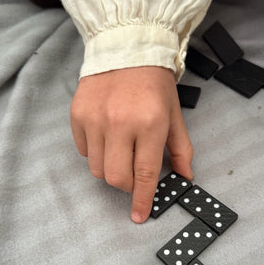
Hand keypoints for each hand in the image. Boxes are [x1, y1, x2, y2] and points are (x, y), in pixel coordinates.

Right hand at [70, 66, 193, 222]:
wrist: (127, 48)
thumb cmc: (155, 85)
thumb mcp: (175, 116)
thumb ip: (181, 149)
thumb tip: (185, 178)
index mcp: (150, 124)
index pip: (145, 174)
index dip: (142, 199)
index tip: (139, 216)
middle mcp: (120, 123)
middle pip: (116, 177)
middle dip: (126, 185)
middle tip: (133, 175)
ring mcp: (95, 119)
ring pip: (97, 168)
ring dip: (110, 168)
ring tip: (119, 150)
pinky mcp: (78, 114)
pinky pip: (83, 150)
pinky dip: (95, 152)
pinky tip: (105, 136)